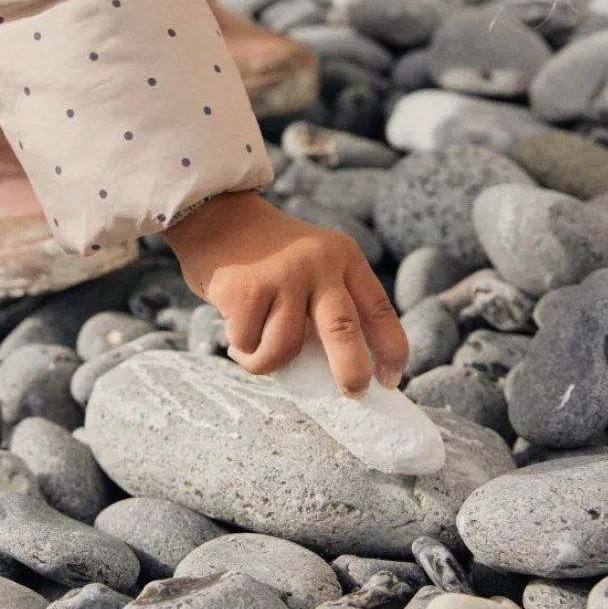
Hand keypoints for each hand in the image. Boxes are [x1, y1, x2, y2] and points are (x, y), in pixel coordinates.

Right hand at [164, 191, 407, 397]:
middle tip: (353, 393)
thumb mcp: (312, 263)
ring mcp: (281, 275)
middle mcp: (317, 262)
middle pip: (344, 330)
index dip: (391, 349)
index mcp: (343, 256)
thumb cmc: (267, 256)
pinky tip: (233, 324)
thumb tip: (340, 372)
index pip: (378, 308)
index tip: (389, 380)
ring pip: (287, 348)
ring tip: (253, 345)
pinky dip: (241, 348)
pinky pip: (249, 345)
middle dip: (352, 373)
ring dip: (267, 360)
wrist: (215, 215)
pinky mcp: (245, 290)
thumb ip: (328, 303)